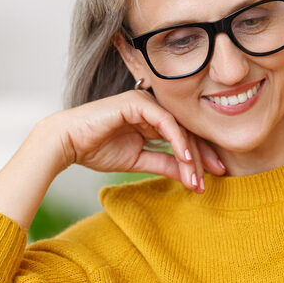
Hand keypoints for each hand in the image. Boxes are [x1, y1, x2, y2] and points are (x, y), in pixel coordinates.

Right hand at [47, 89, 225, 191]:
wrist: (67, 142)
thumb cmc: (95, 150)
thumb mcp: (138, 162)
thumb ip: (164, 165)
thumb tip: (191, 177)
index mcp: (152, 120)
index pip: (183, 137)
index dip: (199, 158)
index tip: (210, 180)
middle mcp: (152, 109)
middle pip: (187, 131)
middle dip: (202, 156)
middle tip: (216, 177)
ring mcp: (146, 102)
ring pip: (179, 127)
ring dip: (191, 154)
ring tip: (198, 177)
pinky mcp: (138, 102)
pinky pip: (166, 122)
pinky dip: (178, 141)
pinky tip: (186, 159)